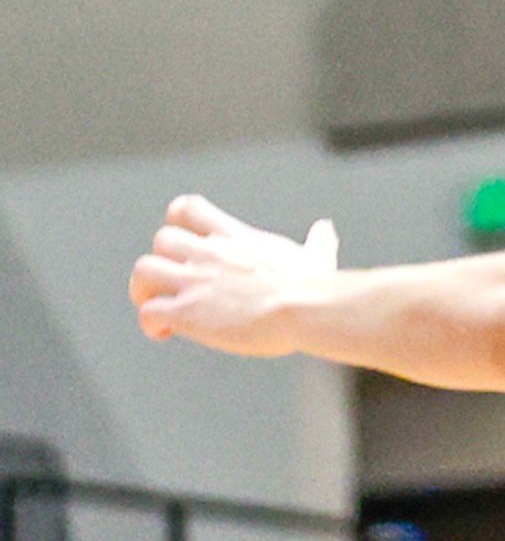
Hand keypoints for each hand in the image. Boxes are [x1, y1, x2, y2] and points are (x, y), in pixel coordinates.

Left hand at [131, 195, 334, 355]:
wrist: (302, 309)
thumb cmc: (312, 286)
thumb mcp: (316, 256)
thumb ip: (318, 240)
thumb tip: (325, 227)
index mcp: (234, 236)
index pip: (187, 208)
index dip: (178, 224)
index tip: (188, 247)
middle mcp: (209, 252)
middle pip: (161, 239)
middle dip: (161, 262)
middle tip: (173, 286)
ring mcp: (195, 280)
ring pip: (143, 271)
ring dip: (144, 291)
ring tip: (158, 308)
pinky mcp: (186, 311)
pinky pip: (147, 311)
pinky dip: (150, 323)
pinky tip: (165, 333)